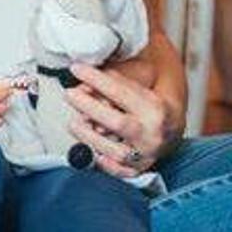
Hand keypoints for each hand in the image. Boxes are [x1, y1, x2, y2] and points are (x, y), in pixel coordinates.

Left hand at [65, 62, 173, 177]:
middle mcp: (153, 134)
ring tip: (73, 123)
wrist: (171, 126)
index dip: (96, 79)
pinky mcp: (139, 168)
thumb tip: (84, 85)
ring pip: (116, 151)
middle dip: (90, 108)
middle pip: (118, 123)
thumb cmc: (149, 99)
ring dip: (90, 137)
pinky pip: (119, 171)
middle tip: (69, 94)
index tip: (76, 69)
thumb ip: (112, 79)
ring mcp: (147, 154)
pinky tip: (90, 151)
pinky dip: (104, 164)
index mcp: (156, 109)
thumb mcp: (138, 79)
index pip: (122, 93)